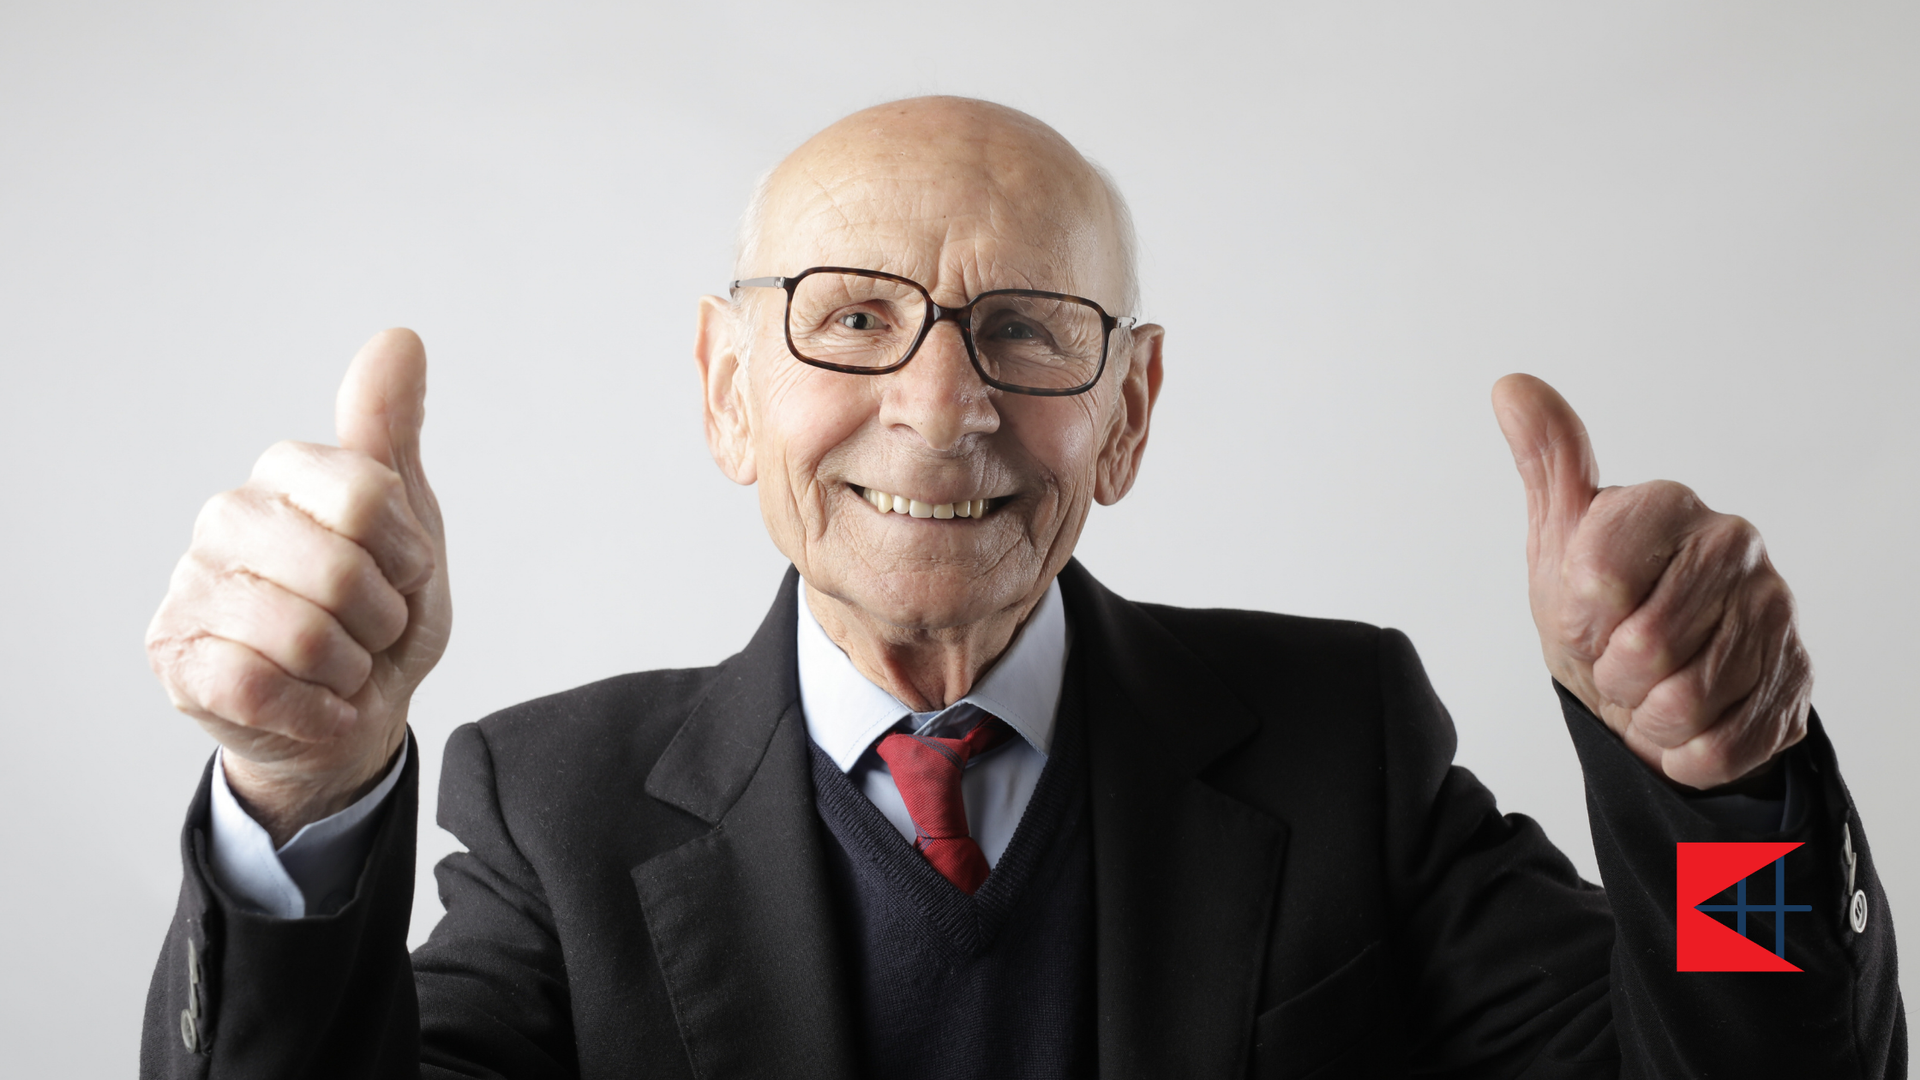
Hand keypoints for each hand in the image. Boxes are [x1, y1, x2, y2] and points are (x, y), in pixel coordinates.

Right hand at [147, 329, 450, 843]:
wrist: (355, 711)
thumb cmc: (379, 612)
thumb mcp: (408, 521)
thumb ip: (393, 432)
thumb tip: (400, 338)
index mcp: (287, 472)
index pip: (368, 494)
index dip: (406, 553)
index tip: (402, 570)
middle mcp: (227, 517)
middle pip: (340, 571)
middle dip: (381, 620)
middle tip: (370, 629)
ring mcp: (192, 587)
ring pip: (303, 636)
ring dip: (350, 670)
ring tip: (340, 664)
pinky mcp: (176, 657)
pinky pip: (262, 685)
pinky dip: (314, 709)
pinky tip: (313, 701)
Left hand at [1492, 374, 1809, 789]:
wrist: (1654, 679)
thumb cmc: (1601, 603)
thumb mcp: (1560, 537)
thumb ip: (1546, 464)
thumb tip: (1510, 387)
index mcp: (1669, 504)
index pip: (1598, 577)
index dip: (1576, 618)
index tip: (1582, 616)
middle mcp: (1734, 546)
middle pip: (1645, 646)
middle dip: (1612, 674)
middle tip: (1615, 663)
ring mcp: (1776, 612)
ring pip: (1686, 701)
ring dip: (1647, 715)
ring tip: (1649, 690)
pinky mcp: (1797, 680)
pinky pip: (1722, 744)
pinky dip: (1685, 752)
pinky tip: (1684, 724)